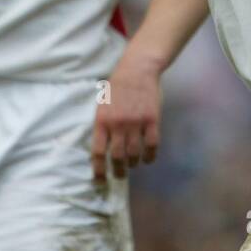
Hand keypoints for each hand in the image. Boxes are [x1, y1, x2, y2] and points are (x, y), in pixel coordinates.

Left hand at [91, 51, 161, 181]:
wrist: (137, 70)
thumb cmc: (117, 88)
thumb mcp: (102, 105)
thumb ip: (102, 126)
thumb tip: (101, 150)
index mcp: (102, 121)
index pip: (97, 152)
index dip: (98, 170)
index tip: (100, 181)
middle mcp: (118, 124)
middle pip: (117, 157)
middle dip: (118, 171)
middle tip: (120, 175)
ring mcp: (136, 122)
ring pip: (134, 153)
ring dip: (133, 163)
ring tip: (133, 163)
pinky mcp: (152, 120)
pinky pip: (152, 145)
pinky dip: (150, 156)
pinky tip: (148, 158)